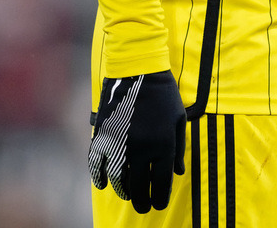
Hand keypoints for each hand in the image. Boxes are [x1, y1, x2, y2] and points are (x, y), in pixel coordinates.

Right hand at [89, 70, 186, 212]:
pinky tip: (105, 184)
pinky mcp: (103, 136)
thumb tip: (178, 173)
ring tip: (128, 194)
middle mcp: (141, 150)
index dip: (160, 199)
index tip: (159, 204)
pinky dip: (100, 178)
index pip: (161, 184)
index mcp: (163, 146)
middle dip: (143, 202)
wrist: (138, 69)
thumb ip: (178, 148)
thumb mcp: (178, 119)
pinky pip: (98, 166)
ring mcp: (120, 144)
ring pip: (119, 181)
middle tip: (144, 206)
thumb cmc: (163, 93)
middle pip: (139, 189)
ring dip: (124, 192)